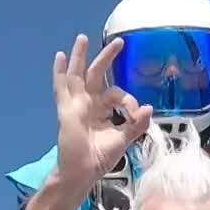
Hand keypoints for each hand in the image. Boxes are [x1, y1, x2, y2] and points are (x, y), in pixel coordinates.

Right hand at [51, 34, 150, 190]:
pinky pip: (61, 87)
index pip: (117, 94)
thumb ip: (137, 124)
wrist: (83, 171)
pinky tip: (60, 56)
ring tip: (82, 38)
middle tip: (119, 42)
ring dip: (80, 56)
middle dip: (107, 57)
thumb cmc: (100, 157)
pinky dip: (59, 72)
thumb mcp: (124, 139)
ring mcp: (76, 104)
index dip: (129, 100)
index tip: (136, 112)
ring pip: (77, 74)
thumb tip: (150, 108)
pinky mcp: (66, 109)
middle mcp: (89, 103)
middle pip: (98, 74)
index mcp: (103, 110)